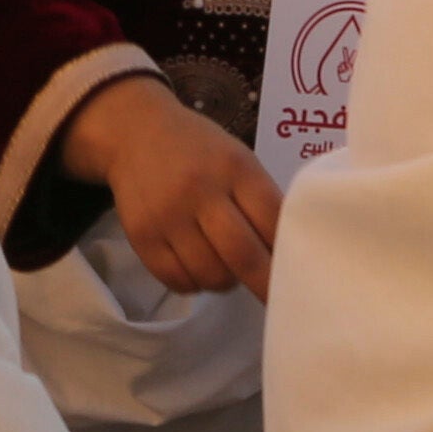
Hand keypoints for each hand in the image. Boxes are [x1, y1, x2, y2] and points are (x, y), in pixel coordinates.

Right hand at [58, 71, 279, 297]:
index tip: (298, 274)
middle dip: (263, 284)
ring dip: (226, 282)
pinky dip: (194, 284)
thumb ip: (261, 199)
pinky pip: (176, 280)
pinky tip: (197, 268)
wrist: (135, 134)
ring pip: (210, 275)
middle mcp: (200, 190)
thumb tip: (286, 251)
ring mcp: (168, 215)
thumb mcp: (237, 158)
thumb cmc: (198, 150)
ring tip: (226, 269)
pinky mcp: (141, 235)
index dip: (289, 253)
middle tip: (272, 297)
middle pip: (242, 255)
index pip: (272, 221)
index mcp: (235, 167)